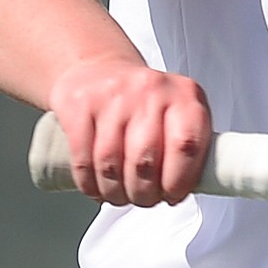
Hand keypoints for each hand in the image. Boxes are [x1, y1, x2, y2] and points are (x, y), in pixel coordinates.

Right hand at [47, 57, 211, 206]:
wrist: (98, 69)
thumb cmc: (144, 102)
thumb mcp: (178, 114)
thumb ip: (187, 149)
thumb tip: (181, 193)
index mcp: (185, 95)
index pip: (187, 146)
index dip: (179, 182)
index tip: (173, 195)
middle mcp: (151, 90)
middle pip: (146, 162)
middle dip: (145, 194)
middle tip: (144, 198)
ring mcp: (113, 96)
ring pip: (111, 166)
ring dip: (116, 193)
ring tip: (120, 195)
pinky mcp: (79, 105)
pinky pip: (83, 160)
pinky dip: (89, 184)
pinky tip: (96, 186)